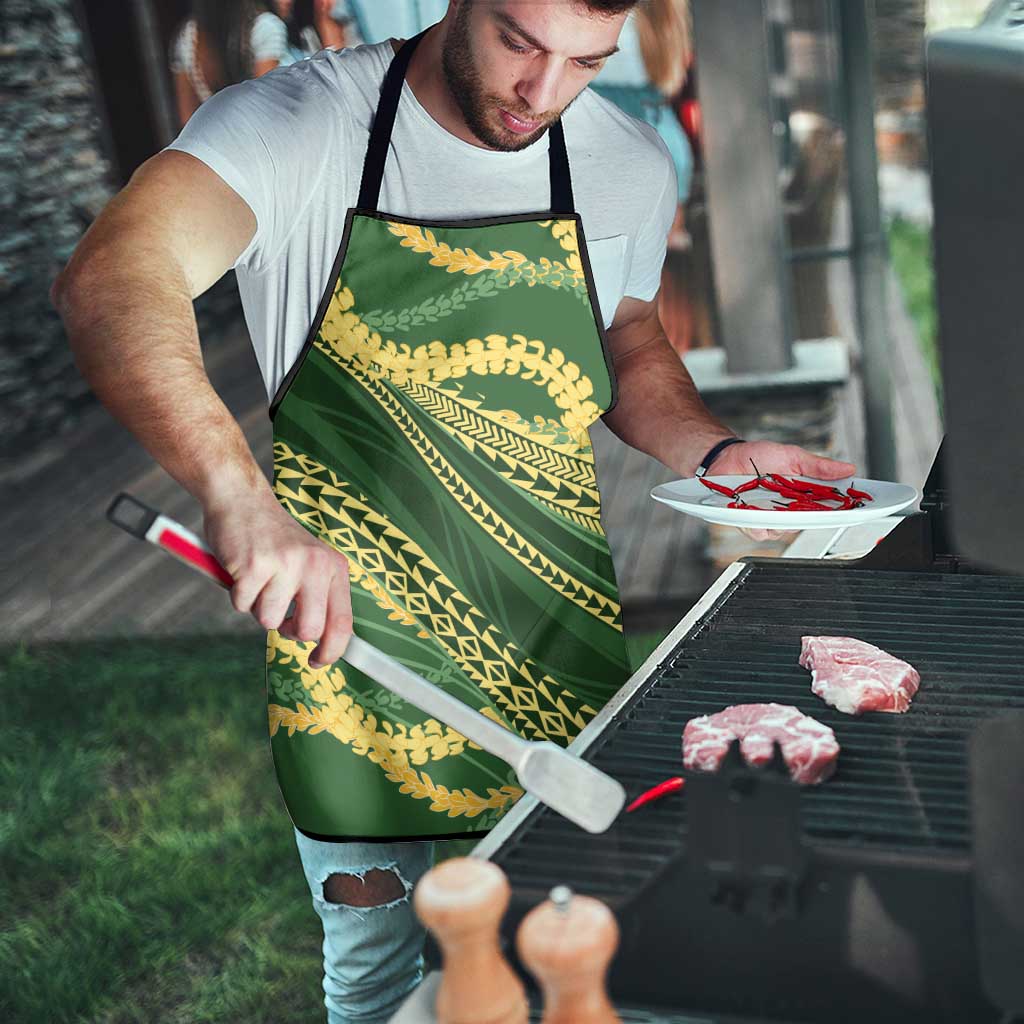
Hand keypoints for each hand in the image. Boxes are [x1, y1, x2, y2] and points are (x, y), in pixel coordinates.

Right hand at [203, 488, 352, 667]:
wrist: (242, 499)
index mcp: (333, 567)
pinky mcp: (254, 566)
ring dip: (258, 607)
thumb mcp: (310, 561)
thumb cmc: (274, 539)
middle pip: (309, 630)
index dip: (332, 651)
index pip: (343, 622)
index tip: (317, 662)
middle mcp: (315, 565)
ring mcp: (285, 565)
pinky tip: (242, 570)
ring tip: (259, 579)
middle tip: (279, 614)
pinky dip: (237, 595)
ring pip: (269, 621)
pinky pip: (242, 605)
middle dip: (289, 632)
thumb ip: (318, 596)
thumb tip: (322, 642)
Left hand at [709, 441, 856, 541]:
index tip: (857, 508)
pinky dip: (758, 524)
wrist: (726, 457)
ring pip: (784, 531)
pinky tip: (755, 512)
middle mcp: (788, 510)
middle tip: (814, 506)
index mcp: (803, 495)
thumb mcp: (792, 456)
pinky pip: (759, 532)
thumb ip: (818, 466)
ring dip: (781, 519)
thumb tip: (848, 468)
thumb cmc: (758, 456)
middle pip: (808, 523)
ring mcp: (769, 518)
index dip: (843, 510)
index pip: (828, 507)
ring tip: (776, 504)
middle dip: (813, 517)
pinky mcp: (750, 523)